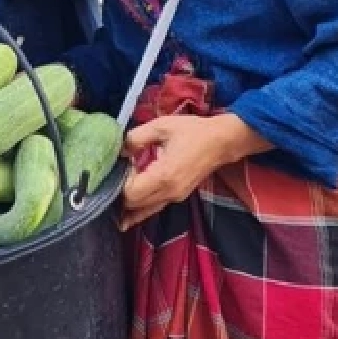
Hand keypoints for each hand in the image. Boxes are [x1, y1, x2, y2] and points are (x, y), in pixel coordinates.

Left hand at [119, 112, 271, 228]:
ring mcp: (175, 198)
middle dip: (120, 194)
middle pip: (134, 205)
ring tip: (115, 195)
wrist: (222, 142)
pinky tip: (126, 208)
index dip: (120, 183)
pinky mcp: (178, 197)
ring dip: (128, 205)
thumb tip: (119, 150)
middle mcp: (169, 192)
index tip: (121, 166)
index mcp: (164, 176)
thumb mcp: (161, 126)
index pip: (131, 193)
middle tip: (116, 176)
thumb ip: (136, 137)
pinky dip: (139, 209)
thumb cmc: (192, 131)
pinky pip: (153, 208)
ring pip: (143, 212)